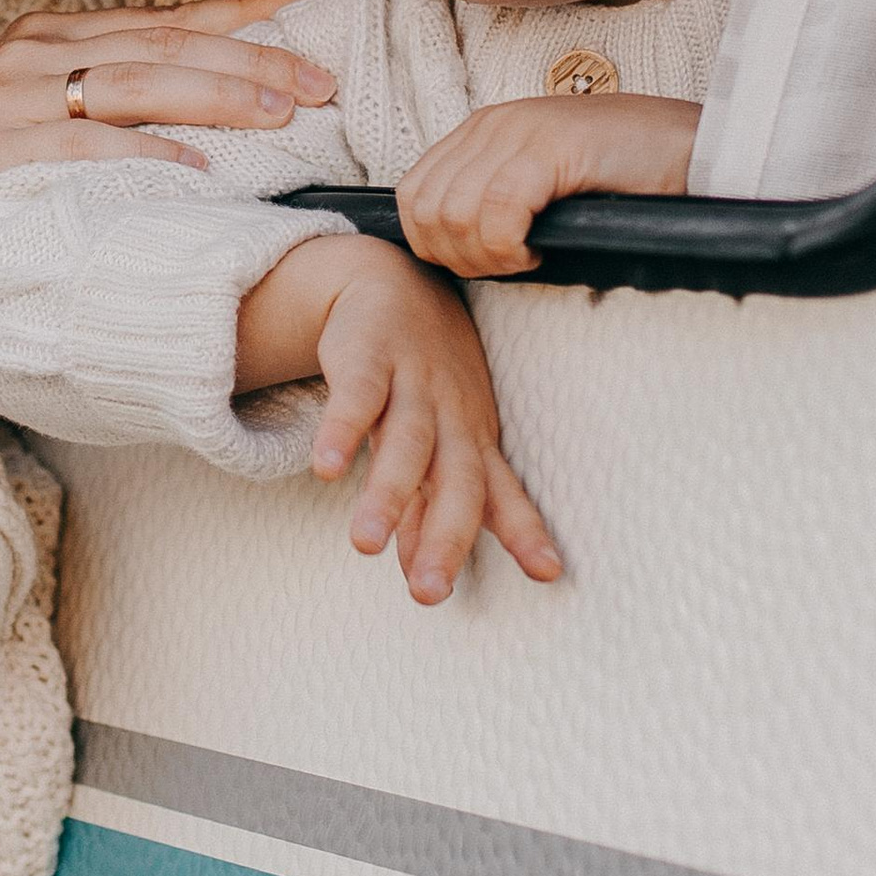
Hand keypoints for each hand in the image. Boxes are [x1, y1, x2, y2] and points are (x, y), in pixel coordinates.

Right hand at [0, 0, 336, 332]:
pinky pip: (81, 147)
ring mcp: (6, 101)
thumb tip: (212, 113)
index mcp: (50, 37)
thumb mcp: (40, 128)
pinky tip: (195, 164)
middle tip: (322, 80)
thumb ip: (109, 109)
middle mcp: (32, 55)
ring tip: (279, 112)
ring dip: (214, 94)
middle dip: (251, 57)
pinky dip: (142, 151)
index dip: (242, 7)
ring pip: (132, 83)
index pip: (165, 17)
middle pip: (163, 45)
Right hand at [289, 238, 560, 603]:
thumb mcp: (439, 443)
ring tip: (364, 544)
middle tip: (429, 593)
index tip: (548, 573)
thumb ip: (433, 509)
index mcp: (473, 441)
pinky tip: (327, 469)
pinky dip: (342, 431)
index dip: (524, 530)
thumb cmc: (426, 381)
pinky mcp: (366, 357)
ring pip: (406, 444)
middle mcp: (450, 416)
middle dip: (447, 537)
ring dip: (387, 494)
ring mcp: (411, 384)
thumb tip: (422, 573)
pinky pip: (356, 396)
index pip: (500, 493)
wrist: (393, 282)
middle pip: (456, 479)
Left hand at [396, 95, 700, 279]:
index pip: (413, 197)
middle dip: (457, 257)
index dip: (437, 246)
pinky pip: (497, 211)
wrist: (689, 147)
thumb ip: (494, 200)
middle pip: (426, 211)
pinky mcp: (550, 147)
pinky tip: (540, 250)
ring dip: (485, 255)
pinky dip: (509, 246)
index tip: (484, 263)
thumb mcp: (542, 182)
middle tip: (507, 266)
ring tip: (525, 258)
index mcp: (482, 131)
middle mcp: (491, 125)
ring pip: (454, 214)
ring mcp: (518, 132)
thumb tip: (452, 252)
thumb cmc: (623, 178)